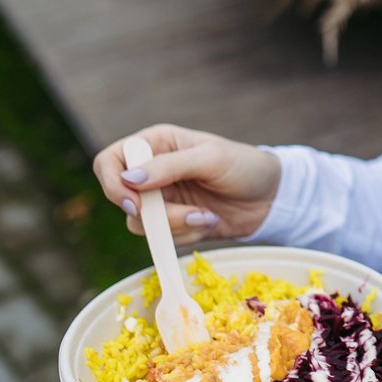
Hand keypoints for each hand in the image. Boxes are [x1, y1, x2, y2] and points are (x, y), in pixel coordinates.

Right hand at [93, 124, 282, 243]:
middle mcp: (152, 171)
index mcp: (156, 143)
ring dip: (175, 225)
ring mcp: (161, 199)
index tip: (134, 203)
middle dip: (154, 213)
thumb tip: (129, 180)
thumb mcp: (210, 159)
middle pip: (121, 198)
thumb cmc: (244, 167)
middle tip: (185, 214)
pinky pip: (161, 238)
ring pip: (140, 224)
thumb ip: (169, 167)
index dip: (112, 183)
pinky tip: (209, 222)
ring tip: (207, 216)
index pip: (110, 161)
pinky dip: (185, 235)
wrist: (271, 199)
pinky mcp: (172, 223)